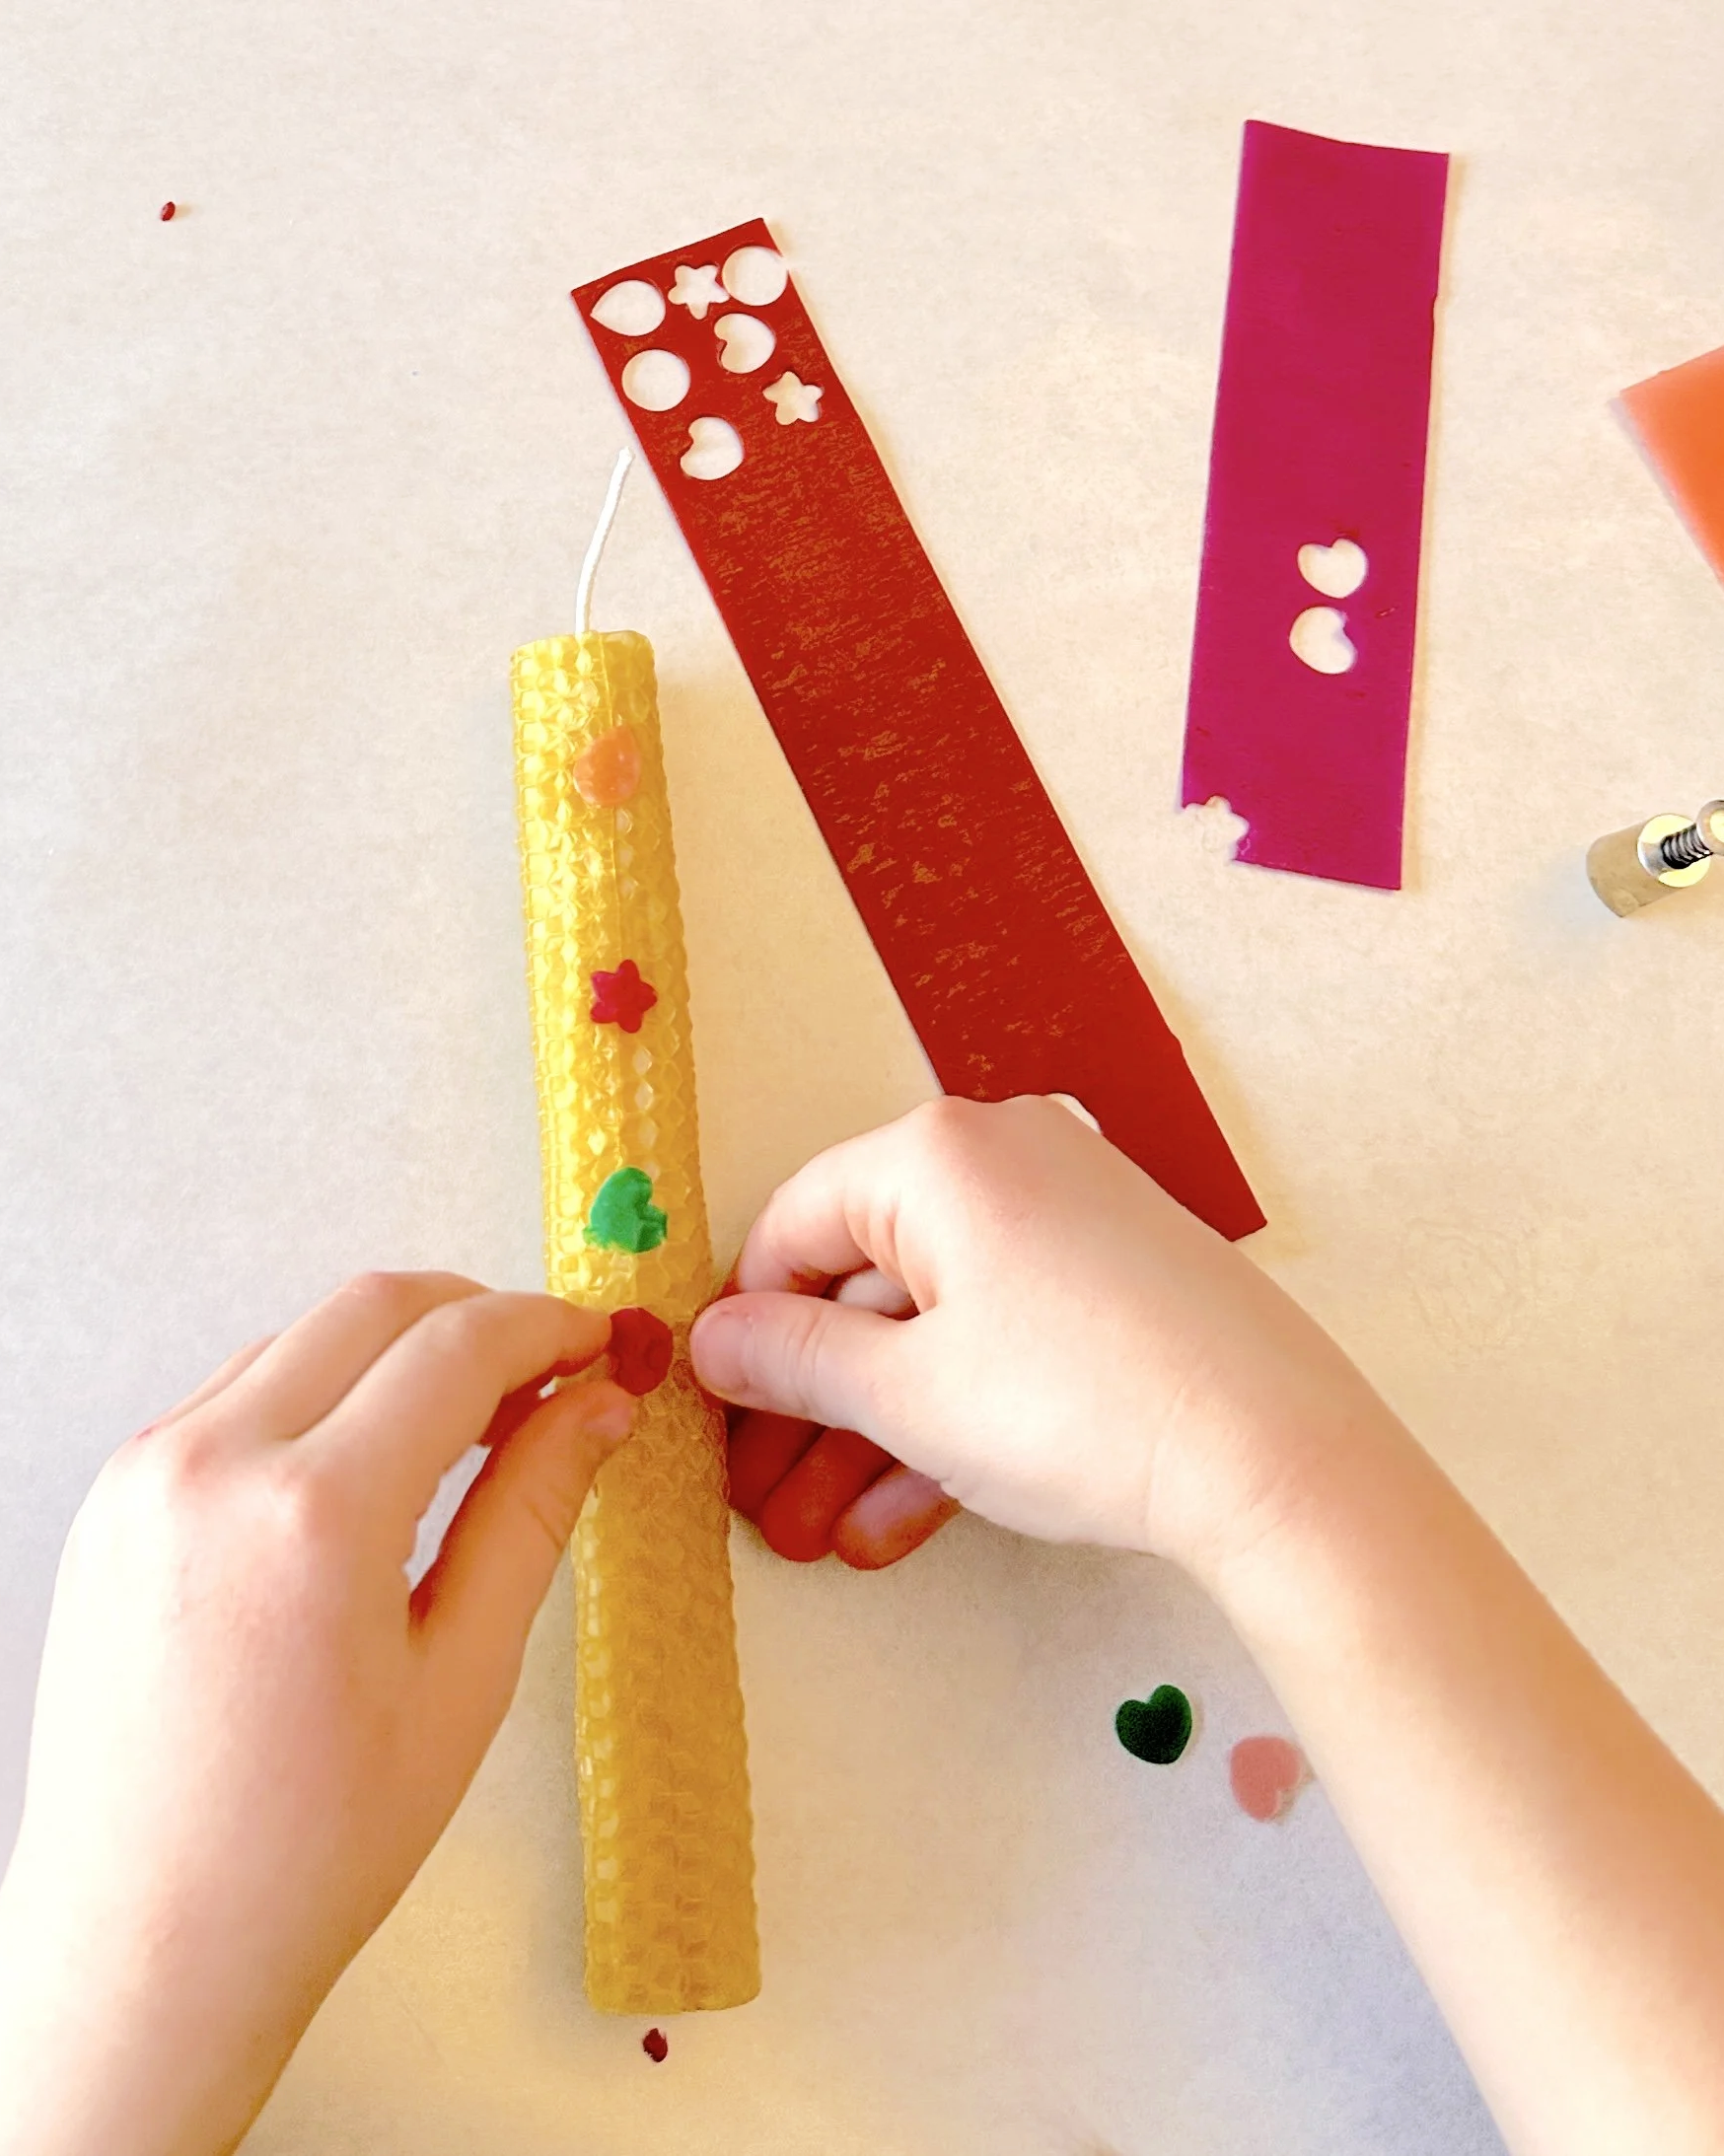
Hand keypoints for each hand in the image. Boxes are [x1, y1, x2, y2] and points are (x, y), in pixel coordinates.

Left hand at [0, 1273, 635, 2155]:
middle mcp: (212, 1465)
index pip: (457, 1346)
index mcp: (312, 1513)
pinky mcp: (113, 1501)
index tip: (600, 1344)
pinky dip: (318, 1394)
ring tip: (466, 1432)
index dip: (549, 1328)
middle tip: (549, 1372)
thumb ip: (531, 1512)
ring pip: (301, 1338)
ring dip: (395, 1351)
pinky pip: (235, 1394)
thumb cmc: (307, 1847)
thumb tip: (597, 1407)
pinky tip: (368, 1470)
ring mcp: (145, 1476)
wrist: (144, 1944)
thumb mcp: (462, 1677)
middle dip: (478, 1314)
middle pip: (374, 1305)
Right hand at [694, 1096, 1390, 1577]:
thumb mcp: (909, 1395)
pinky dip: (951, 1418)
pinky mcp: (1117, 1279)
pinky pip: (1002, 1338)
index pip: (794, 1225)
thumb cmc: (1079, 1408)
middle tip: (759, 1501)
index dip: (744, 1329)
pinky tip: (898, 1524)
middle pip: (865, 1283)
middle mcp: (1004, 1158)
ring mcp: (1069, 1216)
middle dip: (809, 1408)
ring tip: (820, 1537)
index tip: (716, 1416)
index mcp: (938, 1154)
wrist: (1279, 1458)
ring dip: (870, 1434)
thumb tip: (710, 1341)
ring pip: (933, 1326)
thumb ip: (793, 1362)